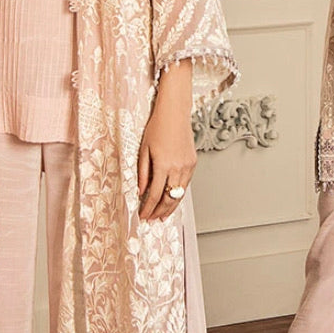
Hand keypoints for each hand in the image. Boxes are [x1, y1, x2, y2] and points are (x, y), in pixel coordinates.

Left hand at [137, 61, 196, 221]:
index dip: (148, 209)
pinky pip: (185, 184)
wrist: (175, 113)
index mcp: (163, 165)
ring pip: (180, 194)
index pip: (155, 195)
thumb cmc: (157, 127)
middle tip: (151, 219)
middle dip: (159, 212)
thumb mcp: (144, 150)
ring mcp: (188, 166)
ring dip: (170, 206)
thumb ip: (142, 173)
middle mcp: (178, 168)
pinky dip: (178, 194)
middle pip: (169, 198)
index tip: (142, 216)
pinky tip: (172, 198)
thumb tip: (140, 191)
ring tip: (162, 215)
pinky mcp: (192, 163)